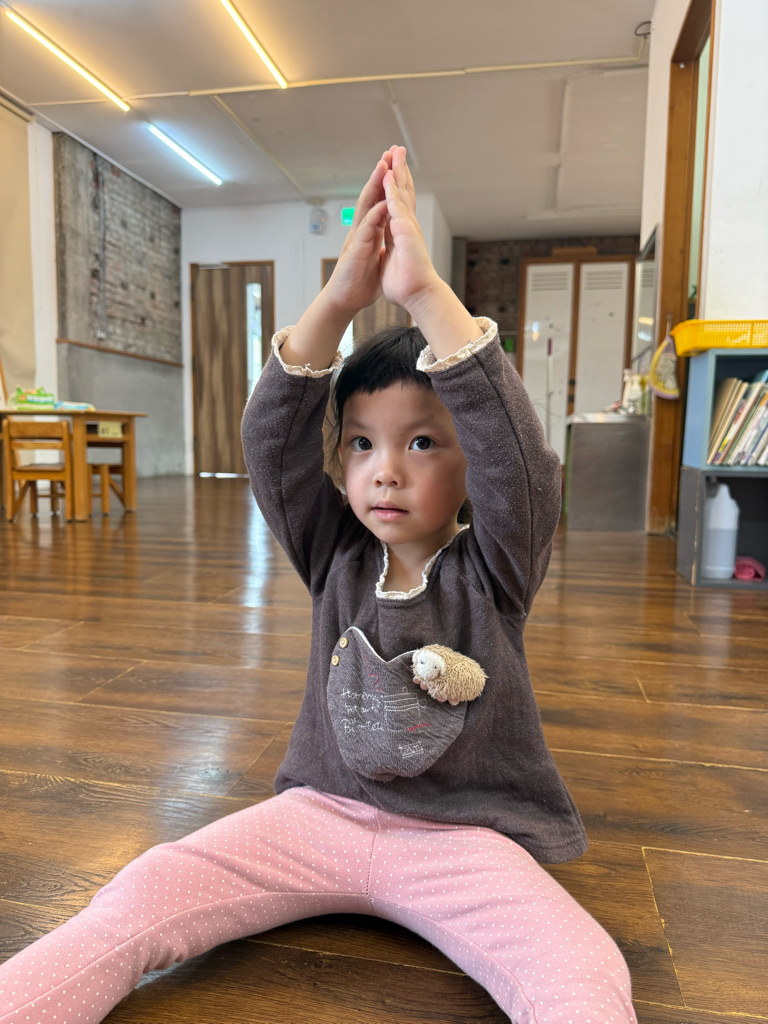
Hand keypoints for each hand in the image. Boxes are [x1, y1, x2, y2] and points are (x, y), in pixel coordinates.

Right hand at [324, 151, 390, 317]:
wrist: (346, 301)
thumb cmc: (360, 283)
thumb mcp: (376, 259)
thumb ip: (381, 245)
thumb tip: (388, 239)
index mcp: (371, 231)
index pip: (381, 200)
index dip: (390, 183)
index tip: (399, 163)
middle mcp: (363, 230)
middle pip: (373, 196)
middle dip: (382, 173)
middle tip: (391, 151)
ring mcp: (358, 238)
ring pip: (366, 206)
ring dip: (374, 186)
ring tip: (383, 166)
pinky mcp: (355, 251)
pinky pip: (366, 230)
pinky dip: (374, 216)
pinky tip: (381, 204)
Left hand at [379, 146, 439, 312]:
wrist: (418, 295)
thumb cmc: (406, 285)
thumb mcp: (392, 263)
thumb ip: (389, 252)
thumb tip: (388, 253)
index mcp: (401, 232)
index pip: (396, 203)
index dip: (393, 186)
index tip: (391, 170)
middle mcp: (407, 225)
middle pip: (402, 192)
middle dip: (399, 170)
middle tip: (398, 150)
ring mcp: (408, 226)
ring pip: (401, 192)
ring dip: (398, 171)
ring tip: (395, 152)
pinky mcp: (406, 231)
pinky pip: (396, 205)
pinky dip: (391, 189)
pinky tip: (388, 174)